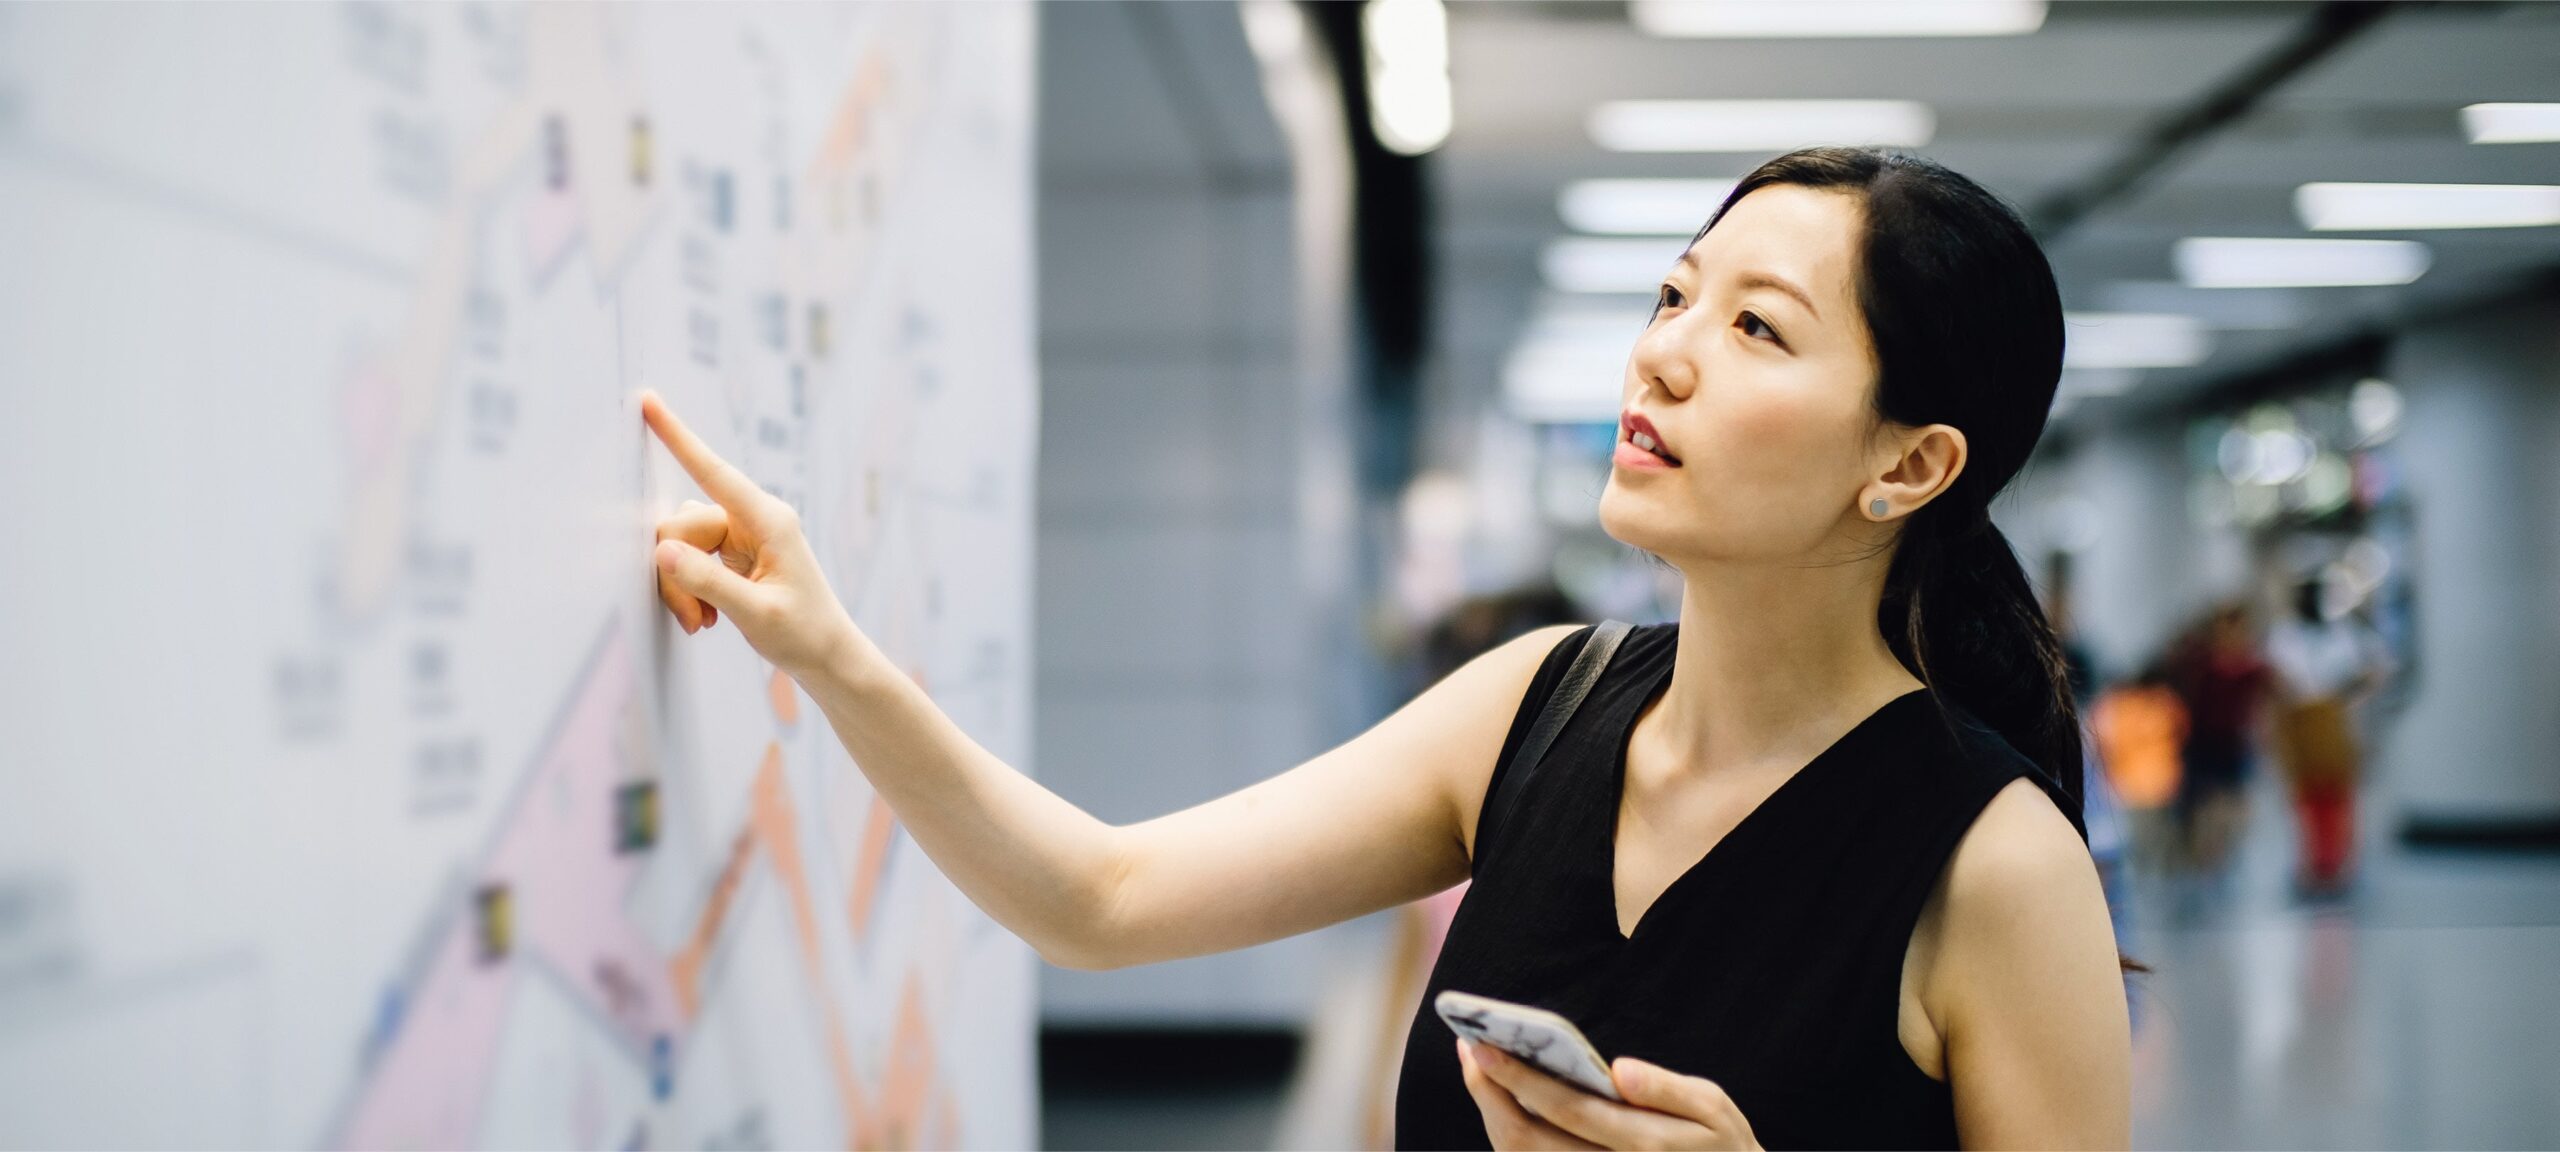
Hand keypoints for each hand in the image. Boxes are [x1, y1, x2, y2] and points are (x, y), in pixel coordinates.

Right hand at [641, 391, 858, 676]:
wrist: (827, 657)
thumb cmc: (804, 634)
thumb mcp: (756, 613)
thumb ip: (708, 582)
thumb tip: (662, 551)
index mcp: (769, 520)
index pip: (713, 471)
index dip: (677, 436)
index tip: (648, 401)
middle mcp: (753, 519)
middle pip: (681, 525)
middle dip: (675, 573)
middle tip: (694, 620)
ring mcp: (741, 535)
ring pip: (679, 545)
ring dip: (681, 587)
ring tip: (703, 623)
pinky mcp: (731, 553)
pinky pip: (687, 559)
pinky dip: (688, 590)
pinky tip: (707, 618)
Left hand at [1458, 1039, 1760, 1150]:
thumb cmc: (1719, 1146)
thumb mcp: (1714, 1110)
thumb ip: (1667, 1089)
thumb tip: (1619, 1069)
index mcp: (1643, 1143)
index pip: (1568, 1109)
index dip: (1519, 1079)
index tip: (1482, 1046)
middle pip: (1527, 1141)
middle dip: (1489, 1095)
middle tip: (1468, 1047)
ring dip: (1492, 1112)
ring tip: (1479, 1066)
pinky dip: (1510, 1132)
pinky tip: (1504, 1098)